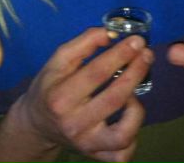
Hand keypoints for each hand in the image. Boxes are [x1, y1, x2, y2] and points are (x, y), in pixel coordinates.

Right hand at [8, 28, 151, 162]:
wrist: (37, 124)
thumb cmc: (49, 87)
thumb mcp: (57, 61)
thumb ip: (82, 44)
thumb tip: (110, 34)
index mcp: (60, 97)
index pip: (96, 73)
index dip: (120, 54)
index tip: (136, 40)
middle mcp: (73, 124)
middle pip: (114, 98)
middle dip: (136, 72)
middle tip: (146, 54)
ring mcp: (86, 144)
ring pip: (123, 134)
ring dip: (136, 108)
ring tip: (135, 92)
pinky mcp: (96, 157)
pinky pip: (123, 154)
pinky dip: (133, 136)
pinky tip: (129, 117)